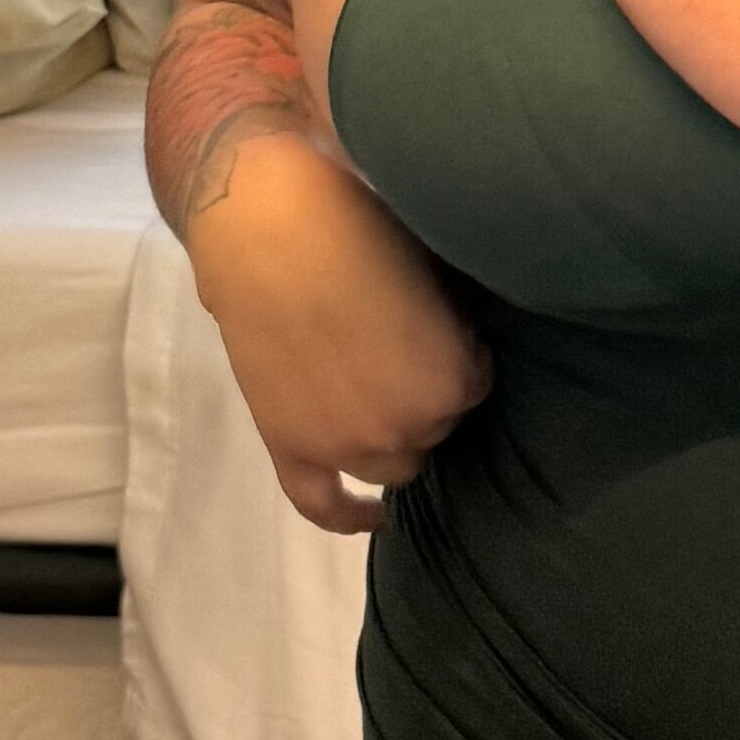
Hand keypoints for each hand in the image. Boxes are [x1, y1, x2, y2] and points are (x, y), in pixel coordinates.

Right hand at [184, 131, 489, 536]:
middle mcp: (406, 427)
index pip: (475, 386)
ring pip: (392, 467)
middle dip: (425, 390)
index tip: (436, 319)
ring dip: (393, 436)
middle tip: (397, 342)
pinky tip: (374, 517)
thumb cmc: (358, 223)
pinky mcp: (288, 446)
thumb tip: (467, 329)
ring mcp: (343, 446)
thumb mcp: (435, 265)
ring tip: (380, 394)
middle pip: (435, 427)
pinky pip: (322, 504)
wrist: (264, 223)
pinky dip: (350, 515)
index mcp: (453, 382)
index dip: (456, 350)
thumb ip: (456, 318)